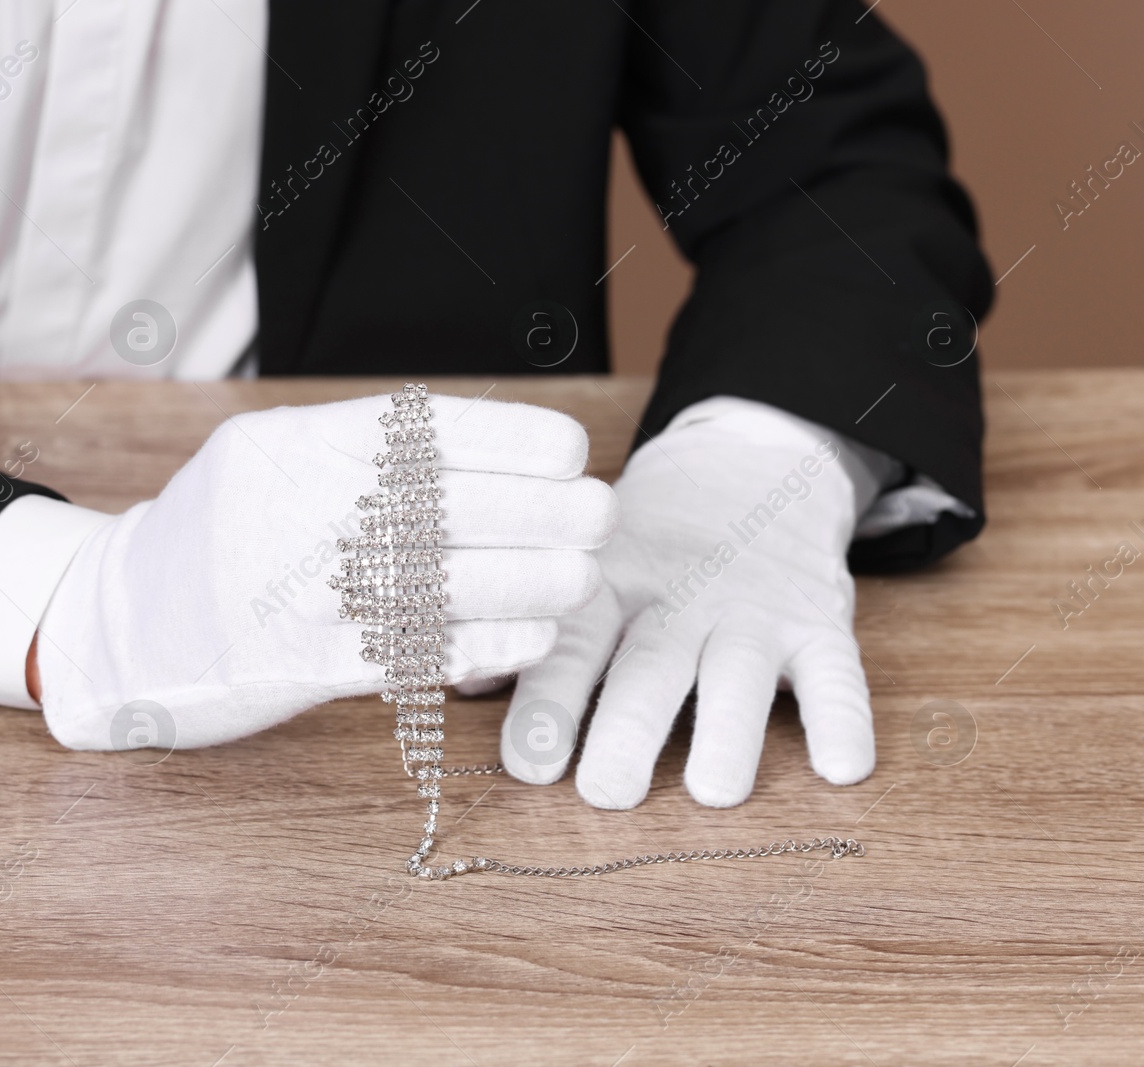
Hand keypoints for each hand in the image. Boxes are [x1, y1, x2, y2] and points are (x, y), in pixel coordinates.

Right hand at [36, 394, 616, 749]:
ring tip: (580, 578)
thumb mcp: (265, 465)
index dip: (508, 438)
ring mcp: (291, 589)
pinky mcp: (293, 666)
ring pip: (436, 579)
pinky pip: (407, 654)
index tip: (570, 450)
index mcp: (291, 446)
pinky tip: (531, 636)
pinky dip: (480, 644)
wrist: (108, 625)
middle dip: (539, 510)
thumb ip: (356, 458)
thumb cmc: (213, 540)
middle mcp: (292, 508)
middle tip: (599, 517)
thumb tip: (485, 455)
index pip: (420, 429)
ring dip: (526, 579)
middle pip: (444, 503)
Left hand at [498, 399, 874, 807]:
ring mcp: (751, 609)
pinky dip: (844, 720)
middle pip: (650, 665)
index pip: (572, 642)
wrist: (750, 462)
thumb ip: (531, 632)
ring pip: (739, 672)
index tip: (528, 766)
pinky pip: (837, 673)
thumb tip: (459, 685)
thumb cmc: (643, 545)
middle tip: (607, 793)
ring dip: (728, 732)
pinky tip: (843, 770)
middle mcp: (678, 596)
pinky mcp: (819, 621)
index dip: (548, 703)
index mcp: (607, 582)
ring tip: (711, 791)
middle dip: (628, 729)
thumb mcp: (584, 566)